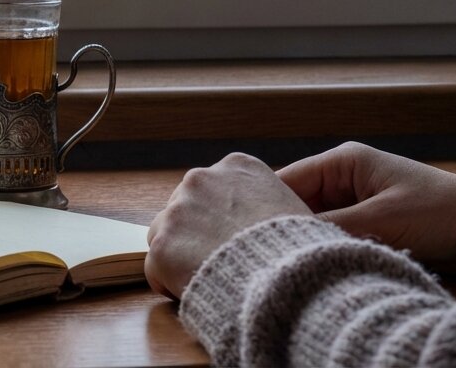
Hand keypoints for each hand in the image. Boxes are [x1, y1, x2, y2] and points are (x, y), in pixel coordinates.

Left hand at [145, 152, 311, 299]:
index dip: (221, 217)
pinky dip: (169, 282)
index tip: (232, 237)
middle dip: (196, 232)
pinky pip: (155, 267)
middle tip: (217, 260)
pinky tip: (194, 291)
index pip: (213, 187)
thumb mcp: (292, 205)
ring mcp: (177, 211)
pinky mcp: (162, 245)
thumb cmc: (300, 249)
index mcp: (236, 166)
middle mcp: (200, 179)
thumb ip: (264, 202)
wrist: (289, 277)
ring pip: (165, 234)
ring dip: (179, 254)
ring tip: (207, 277)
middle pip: (185, 207)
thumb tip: (258, 217)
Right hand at [276, 141, 455, 273]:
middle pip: (294, 200)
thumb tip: (285, 238)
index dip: (264, 203)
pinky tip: (314, 260)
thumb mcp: (381, 219)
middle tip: (268, 248)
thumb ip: (331, 227)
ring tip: (290, 257)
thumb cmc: (436, 212)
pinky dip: (324, 245)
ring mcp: (350, 200)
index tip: (249, 229)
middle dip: (285, 223)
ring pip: (310, 220)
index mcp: (342, 162)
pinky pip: (329, 233)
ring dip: (306, 238)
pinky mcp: (362, 221)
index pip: (286, 179)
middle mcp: (341, 177)